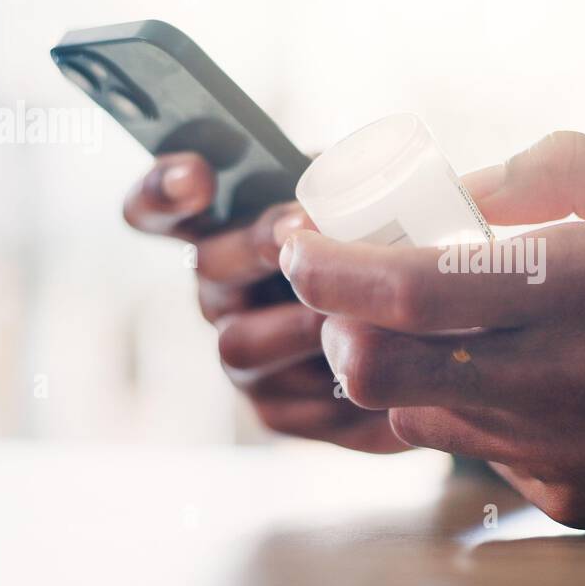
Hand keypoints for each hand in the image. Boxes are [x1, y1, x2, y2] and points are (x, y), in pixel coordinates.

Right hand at [122, 153, 403, 452]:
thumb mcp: (361, 199)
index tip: (196, 175)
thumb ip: (336, 182)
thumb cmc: (383, 247)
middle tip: (298, 232)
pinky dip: (331, 386)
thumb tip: (334, 176)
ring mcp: (243, 354)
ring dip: (293, 325)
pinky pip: (287, 407)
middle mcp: (220, 292)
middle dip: (256, 246)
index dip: (163, 190)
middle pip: (209, 268)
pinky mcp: (276, 410)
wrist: (428, 335)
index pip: (156, 209)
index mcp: (224, 230)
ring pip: (240, 344)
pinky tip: (376, 372)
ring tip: (345, 312)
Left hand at [278, 132, 584, 529]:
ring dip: (397, 362)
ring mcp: (551, 449)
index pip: (403, 290)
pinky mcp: (562, 495)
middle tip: (349, 289)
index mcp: (575, 289)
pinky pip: (474, 447)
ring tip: (443, 324)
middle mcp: (550, 379)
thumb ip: (554, 170)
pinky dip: (466, 402)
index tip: (298, 245)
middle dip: (334, 322)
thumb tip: (457, 190)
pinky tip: (516, 373)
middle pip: (374, 368)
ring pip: (412, 411)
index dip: (326, 268)